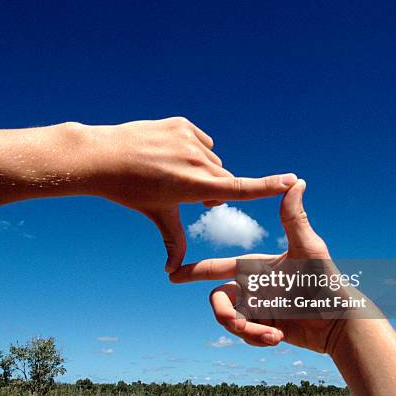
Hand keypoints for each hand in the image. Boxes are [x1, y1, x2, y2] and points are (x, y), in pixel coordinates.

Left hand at [52, 118, 296, 271]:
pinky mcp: (182, 124)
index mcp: (194, 186)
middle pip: (223, 179)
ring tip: (175, 173)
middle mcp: (196, 161)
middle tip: (190, 195)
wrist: (103, 156)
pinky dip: (194, 150)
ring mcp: (189, 139)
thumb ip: (173, 241)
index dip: (267, 186)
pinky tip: (172, 155)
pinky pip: (202, 141)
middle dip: (214, 190)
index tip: (292, 179)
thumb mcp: (157, 214)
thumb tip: (171, 272)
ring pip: (212, 160)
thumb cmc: (130, 190)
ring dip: (204, 170)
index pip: (239, 188)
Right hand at [170, 179, 346, 352]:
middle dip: (223, 315)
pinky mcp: (265, 329)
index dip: (194, 271)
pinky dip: (258, 339)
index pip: (219, 268)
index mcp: (256, 268)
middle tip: (236, 324)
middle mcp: (253, 288)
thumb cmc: (327, 281)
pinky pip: (247, 336)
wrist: (340, 321)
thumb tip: (297, 181)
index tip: (172, 274)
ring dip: (246, 332)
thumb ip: (294, 218)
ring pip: (231, 323)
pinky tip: (278, 339)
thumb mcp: (309, 249)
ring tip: (271, 336)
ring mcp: (258, 309)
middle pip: (218, 301)